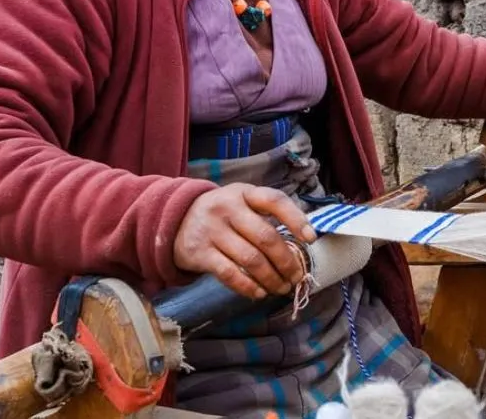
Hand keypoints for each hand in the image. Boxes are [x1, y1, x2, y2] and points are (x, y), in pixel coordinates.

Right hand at [172, 183, 316, 298]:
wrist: (174, 220)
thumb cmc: (221, 214)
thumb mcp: (241, 202)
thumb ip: (265, 215)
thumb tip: (302, 240)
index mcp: (244, 193)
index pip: (275, 200)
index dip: (296, 219)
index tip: (311, 239)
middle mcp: (228, 208)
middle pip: (266, 237)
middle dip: (287, 261)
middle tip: (298, 276)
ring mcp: (212, 230)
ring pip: (251, 260)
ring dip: (272, 278)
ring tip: (282, 288)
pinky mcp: (199, 253)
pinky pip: (230, 274)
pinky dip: (249, 287)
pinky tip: (260, 293)